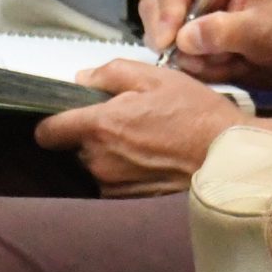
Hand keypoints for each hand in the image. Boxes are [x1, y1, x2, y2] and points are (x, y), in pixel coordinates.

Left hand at [34, 60, 251, 194]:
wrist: (225, 155)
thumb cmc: (195, 114)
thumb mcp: (156, 77)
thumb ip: (110, 72)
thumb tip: (83, 78)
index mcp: (100, 126)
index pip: (47, 131)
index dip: (54, 121)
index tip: (69, 115)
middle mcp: (98, 159)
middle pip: (72, 146)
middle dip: (90, 133)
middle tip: (125, 119)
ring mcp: (111, 182)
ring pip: (92, 163)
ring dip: (107, 151)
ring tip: (142, 138)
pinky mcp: (125, 198)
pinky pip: (110, 179)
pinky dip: (122, 168)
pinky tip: (149, 155)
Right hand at [139, 0, 271, 89]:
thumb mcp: (265, 29)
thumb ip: (224, 31)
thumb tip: (183, 38)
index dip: (165, 5)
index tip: (171, 40)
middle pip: (157, 3)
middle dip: (168, 34)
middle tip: (189, 60)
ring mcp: (199, 16)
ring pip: (164, 34)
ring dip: (185, 56)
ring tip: (222, 64)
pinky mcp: (202, 41)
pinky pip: (180, 56)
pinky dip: (195, 68)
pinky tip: (223, 69)